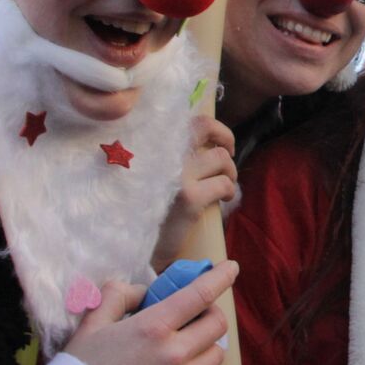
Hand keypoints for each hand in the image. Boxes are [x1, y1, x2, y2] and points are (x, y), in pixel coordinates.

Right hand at [63, 262, 235, 364]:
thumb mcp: (92, 323)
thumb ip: (118, 296)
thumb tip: (143, 289)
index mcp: (153, 327)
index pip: (200, 293)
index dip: (220, 277)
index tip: (230, 268)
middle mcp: (175, 353)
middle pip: (217, 323)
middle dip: (209, 313)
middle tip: (194, 317)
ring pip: (217, 354)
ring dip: (206, 346)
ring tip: (185, 349)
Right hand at [153, 115, 237, 270]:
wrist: (134, 244)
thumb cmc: (142, 210)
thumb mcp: (148, 176)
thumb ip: (165, 158)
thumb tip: (202, 146)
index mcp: (153, 145)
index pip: (188, 120)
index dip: (212, 127)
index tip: (217, 141)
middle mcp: (162, 153)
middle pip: (205, 127)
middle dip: (225, 138)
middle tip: (229, 154)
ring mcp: (177, 174)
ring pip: (221, 158)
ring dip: (229, 172)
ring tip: (223, 185)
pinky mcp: (189, 198)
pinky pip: (223, 184)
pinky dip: (229, 191)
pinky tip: (223, 200)